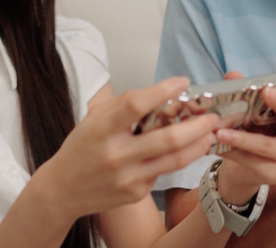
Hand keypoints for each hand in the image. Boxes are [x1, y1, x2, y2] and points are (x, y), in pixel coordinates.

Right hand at [41, 77, 218, 219]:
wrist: (62, 190)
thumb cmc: (81, 148)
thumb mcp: (95, 118)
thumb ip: (124, 104)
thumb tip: (161, 92)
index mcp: (103, 129)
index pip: (136, 105)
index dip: (163, 91)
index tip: (183, 81)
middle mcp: (116, 154)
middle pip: (167, 138)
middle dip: (196, 126)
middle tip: (212, 116)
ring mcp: (128, 177)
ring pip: (174, 160)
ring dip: (198, 145)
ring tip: (210, 133)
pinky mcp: (135, 193)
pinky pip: (162, 172)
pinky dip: (176, 159)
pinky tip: (185, 150)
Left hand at [214, 63, 275, 204]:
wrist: (243, 169)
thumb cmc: (250, 131)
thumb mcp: (246, 109)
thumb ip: (240, 90)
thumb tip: (232, 76)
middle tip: (264, 92)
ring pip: (268, 145)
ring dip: (242, 138)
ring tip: (220, 132)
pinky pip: (253, 162)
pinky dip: (233, 153)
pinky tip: (217, 147)